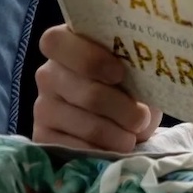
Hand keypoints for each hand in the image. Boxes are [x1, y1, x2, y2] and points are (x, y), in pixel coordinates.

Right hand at [32, 24, 163, 152]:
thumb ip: (135, 66)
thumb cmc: (129, 82)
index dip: (90, 59)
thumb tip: (149, 78)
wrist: (120, 116)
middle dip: (121, 108)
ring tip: (134, 135)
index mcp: (66, 44)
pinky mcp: (43, 136)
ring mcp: (42, 106)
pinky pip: (75, 147)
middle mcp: (48, 73)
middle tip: (142, 117)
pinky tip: (115, 147)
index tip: (120, 74)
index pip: (57, 42)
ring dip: (117, 133)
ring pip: (85, 123)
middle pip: (86, 92)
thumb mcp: (134, 68)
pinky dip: (102, 150)